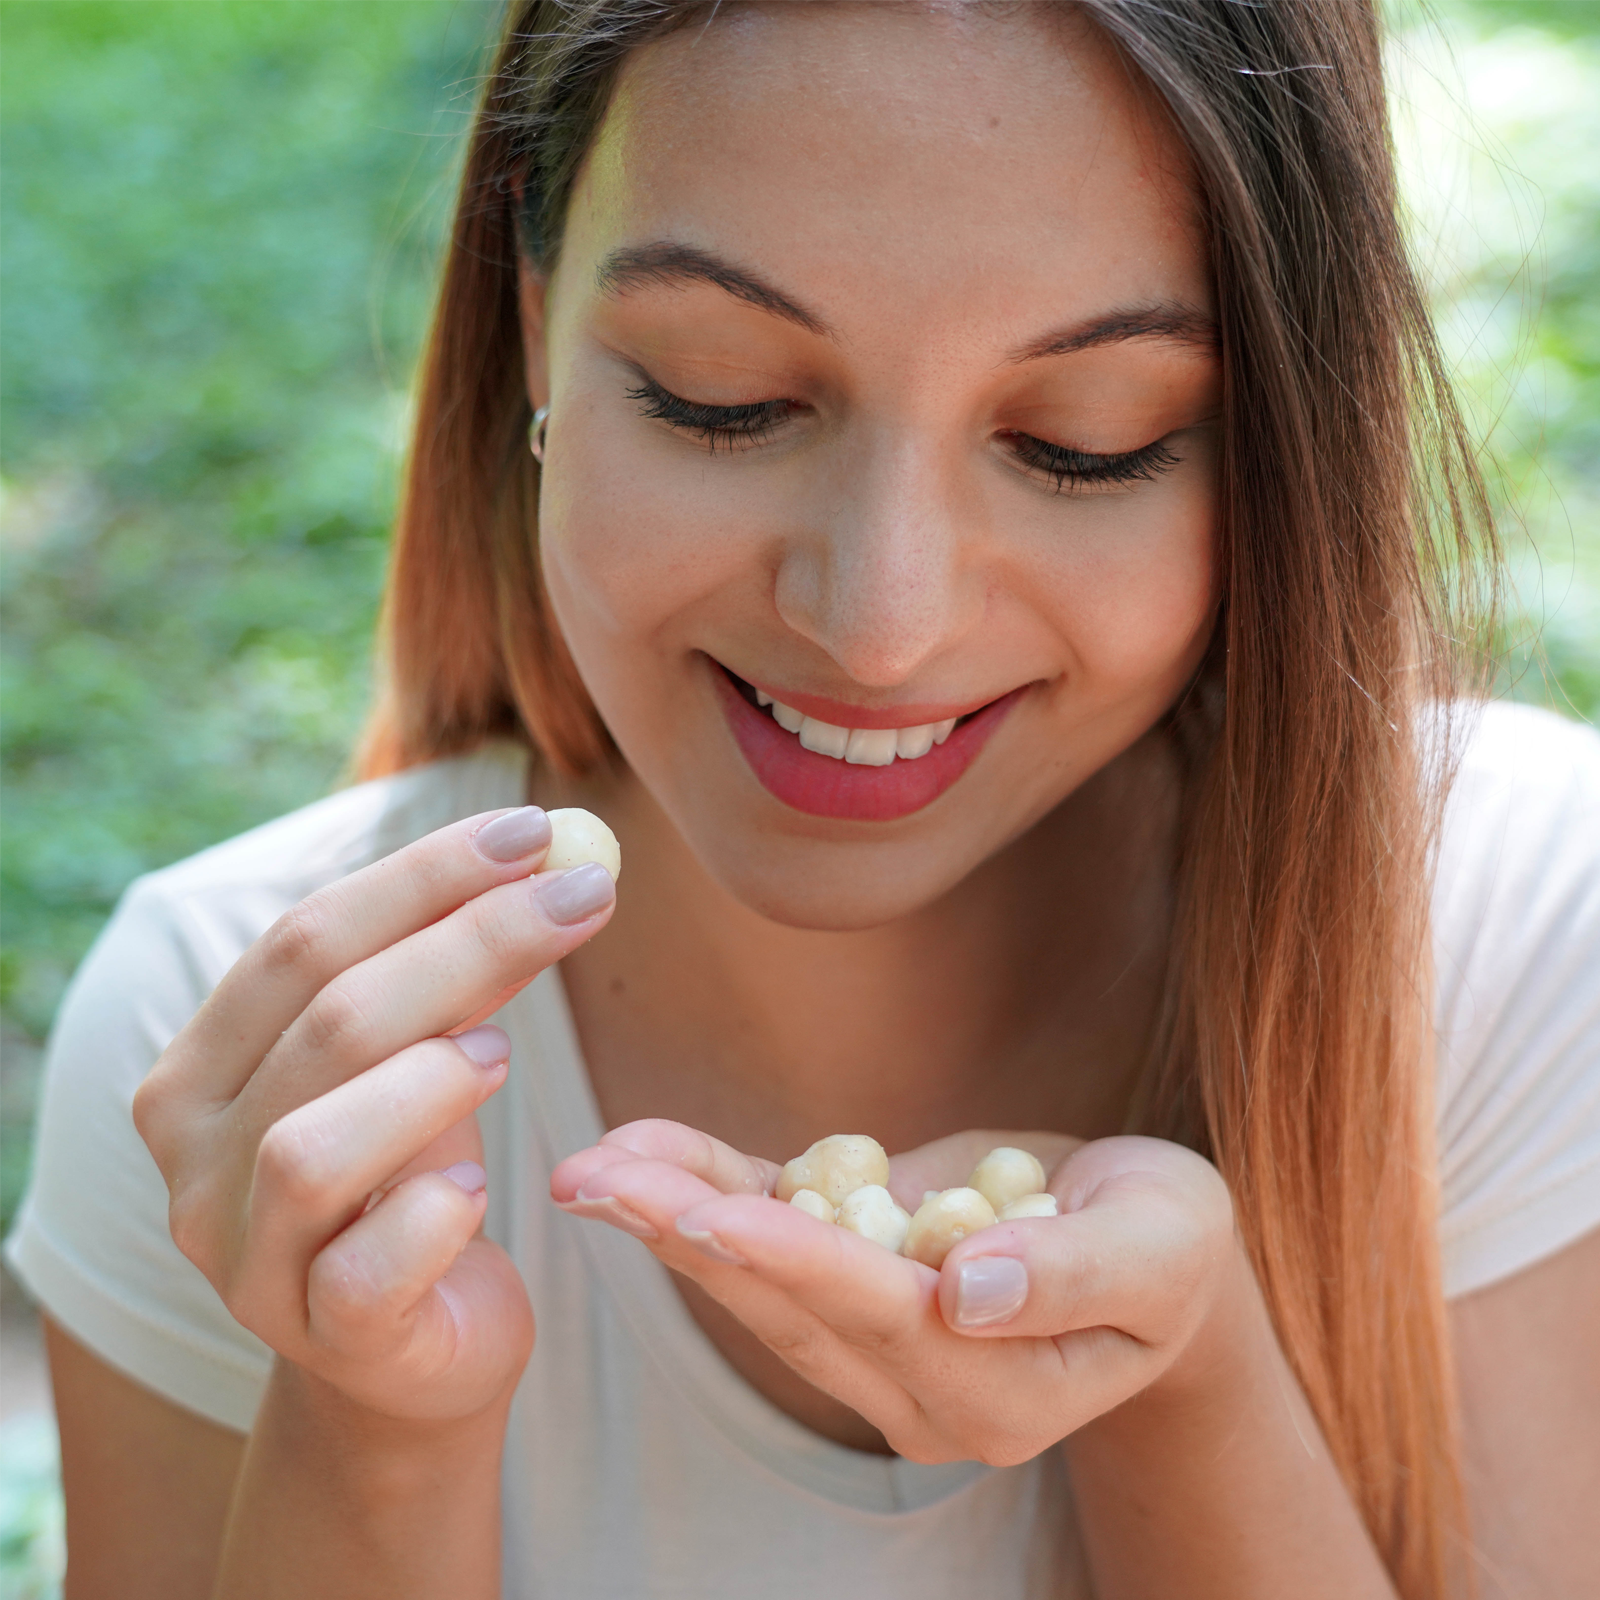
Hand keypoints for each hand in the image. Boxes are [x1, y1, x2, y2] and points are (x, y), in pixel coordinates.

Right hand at [134, 806, 615, 1424]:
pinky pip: (365, 1273)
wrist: (411, 1349)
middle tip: (582, 893)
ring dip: (425, 1081)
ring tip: (502, 1054)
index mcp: (202, 1072)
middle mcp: (197, 1165)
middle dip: (468, 940)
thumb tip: (545, 859)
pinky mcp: (322, 1340)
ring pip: (312, 1147)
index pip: (301, 942)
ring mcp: (248, 1263)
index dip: (421, 877)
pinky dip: (431, 1217)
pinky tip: (480, 1192)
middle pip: (327, 1020)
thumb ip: (450, 974)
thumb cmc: (410, 1179)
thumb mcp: (418, 1062)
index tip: (532, 833)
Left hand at [552, 1120, 1241, 1464]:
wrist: (1144, 1246)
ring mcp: (873, 1344)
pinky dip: (702, 1189)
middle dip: (692, 1237)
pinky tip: (637, 1152)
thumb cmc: (1166, 1242)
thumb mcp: (1158, 1244)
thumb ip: (1074, 1275)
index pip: (887, 1322)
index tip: (720, 1218)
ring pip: (758, 1279)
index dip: (803, 1266)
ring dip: (669, 1217)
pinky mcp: (849, 1283)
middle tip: (600, 1181)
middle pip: (792, 1307)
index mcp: (999, 1390)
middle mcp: (917, 1387)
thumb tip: (971, 1288)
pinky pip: (768, 1235)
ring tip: (587, 1167)